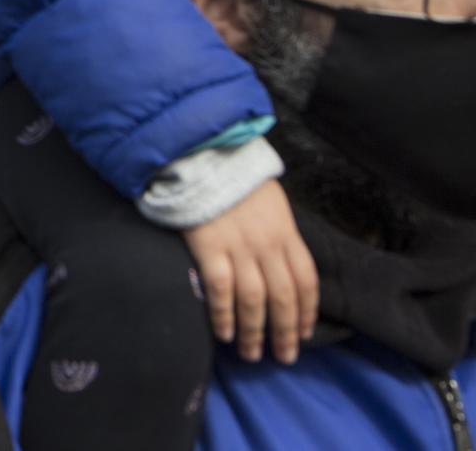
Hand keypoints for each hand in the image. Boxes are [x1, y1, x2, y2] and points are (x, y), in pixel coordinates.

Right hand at [182, 179, 317, 362]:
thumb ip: (277, 230)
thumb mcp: (270, 200)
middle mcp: (268, 244)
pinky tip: (223, 333)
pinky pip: (221, 290)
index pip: (306, 281)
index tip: (303, 334)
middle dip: (285, 332)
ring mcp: (239, 247)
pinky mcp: (210, 247)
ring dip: (255, 331)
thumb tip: (278, 259)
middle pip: (284, 297)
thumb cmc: (234, 175)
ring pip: (254, 300)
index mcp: (286, 232)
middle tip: (283, 357)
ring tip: (251, 353)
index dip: (306, 311)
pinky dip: (224, 315)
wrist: (202, 153)